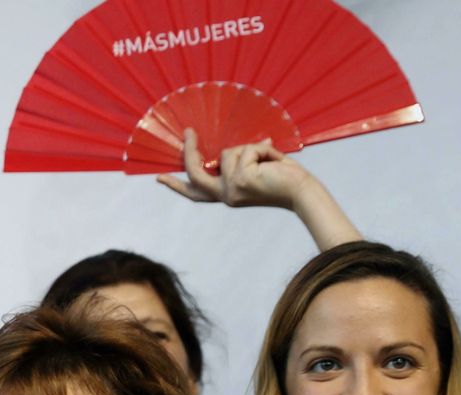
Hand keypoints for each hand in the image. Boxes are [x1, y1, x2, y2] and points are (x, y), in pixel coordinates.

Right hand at [157, 129, 311, 209]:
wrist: (301, 192)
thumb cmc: (286, 180)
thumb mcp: (259, 170)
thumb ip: (248, 162)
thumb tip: (251, 145)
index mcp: (227, 195)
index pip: (196, 193)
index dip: (176, 186)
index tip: (159, 179)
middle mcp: (225, 196)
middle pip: (195, 172)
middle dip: (190, 150)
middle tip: (188, 132)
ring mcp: (231, 189)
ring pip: (230, 152)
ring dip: (253, 150)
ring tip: (271, 161)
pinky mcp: (240, 179)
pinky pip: (246, 150)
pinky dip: (263, 150)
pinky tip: (274, 161)